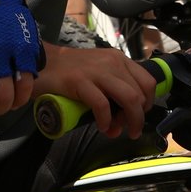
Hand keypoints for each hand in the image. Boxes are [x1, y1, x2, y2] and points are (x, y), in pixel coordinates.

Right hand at [33, 43, 156, 138]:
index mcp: (119, 59)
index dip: (147, 104)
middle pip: (140, 94)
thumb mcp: (99, 72)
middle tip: (125, 129)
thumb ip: (113, 90)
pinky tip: (101, 126)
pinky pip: (103, 105)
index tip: (136, 117)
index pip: (148, 82)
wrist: (42, 61)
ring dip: (128, 121)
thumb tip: (122, 120)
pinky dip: (105, 120)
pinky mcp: (80, 81)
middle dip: (137, 117)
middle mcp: (113, 62)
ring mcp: (97, 71)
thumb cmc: (70, 71)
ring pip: (129, 98)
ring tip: (116, 132)